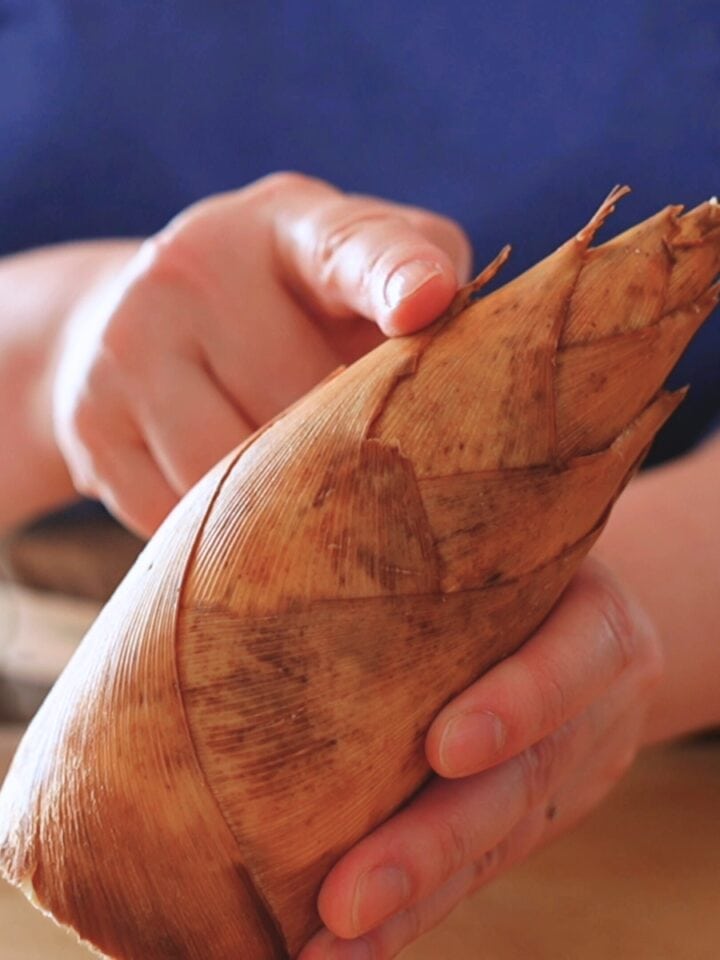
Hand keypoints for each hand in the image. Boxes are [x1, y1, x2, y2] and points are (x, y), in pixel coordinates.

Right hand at [51, 172, 470, 535]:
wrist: (130, 329)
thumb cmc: (278, 309)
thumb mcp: (345, 277)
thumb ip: (421, 295)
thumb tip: (492, 374)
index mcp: (289, 224)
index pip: (352, 246)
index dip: (395, 275)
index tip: (428, 302)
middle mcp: (200, 266)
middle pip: (307, 402)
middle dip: (349, 447)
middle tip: (366, 460)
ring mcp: (132, 344)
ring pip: (239, 474)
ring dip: (282, 498)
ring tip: (293, 478)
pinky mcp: (91, 421)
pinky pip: (182, 517)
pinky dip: (218, 527)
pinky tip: (224, 491)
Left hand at [300, 559, 663, 959]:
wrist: (580, 609)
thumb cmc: (504, 550)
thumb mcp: (500, 531)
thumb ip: (424, 534)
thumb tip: (265, 485)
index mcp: (592, 612)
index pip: (571, 656)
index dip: (520, 703)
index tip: (444, 748)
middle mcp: (593, 701)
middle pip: (522, 778)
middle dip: (433, 842)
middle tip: (346, 897)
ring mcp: (573, 766)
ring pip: (497, 844)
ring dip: (413, 902)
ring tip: (328, 950)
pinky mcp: (541, 813)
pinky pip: (482, 867)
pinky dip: (417, 908)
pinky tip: (347, 949)